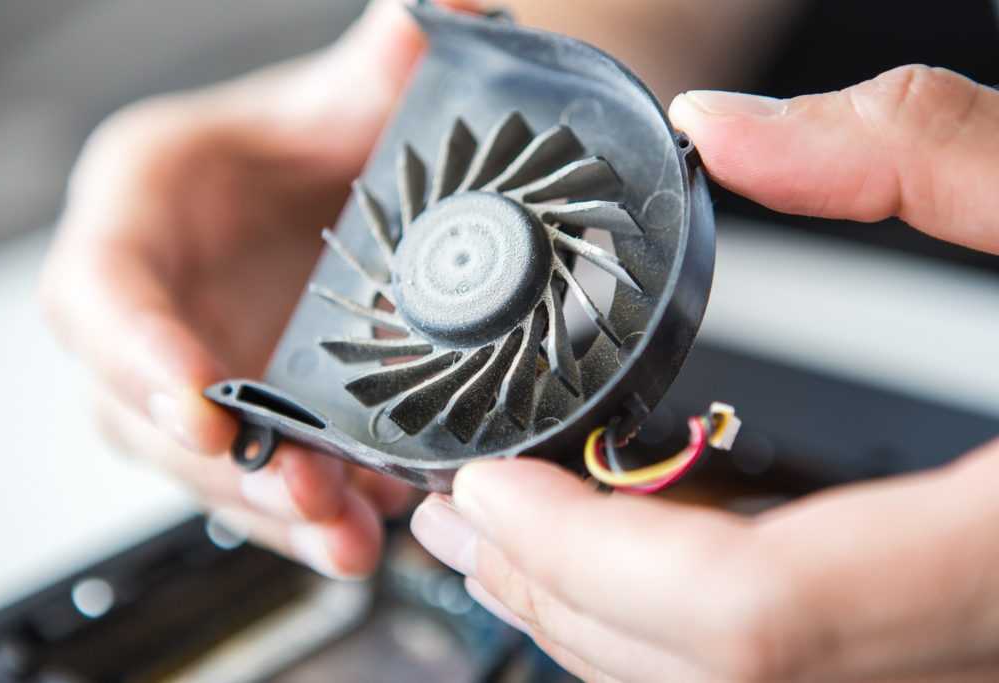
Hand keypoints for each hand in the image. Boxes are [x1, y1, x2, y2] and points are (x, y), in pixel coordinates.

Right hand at [39, 0, 469, 578]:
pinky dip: (303, 511)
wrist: (344, 186)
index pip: (99, 286)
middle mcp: (149, 299)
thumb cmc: (321, 137)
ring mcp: (189, 365)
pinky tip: (364, 525)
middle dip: (219, 462)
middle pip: (140, 403)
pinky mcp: (236, 411)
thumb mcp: (348, 92)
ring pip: (196, 462)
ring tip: (347, 535)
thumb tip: (445, 5)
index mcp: (145, 205)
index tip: (200, 407)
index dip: (136, 351)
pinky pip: (249, 477)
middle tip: (305, 491)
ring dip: (266, 507)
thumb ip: (386, 57)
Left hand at [412, 66, 998, 680]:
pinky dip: (684, 622)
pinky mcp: (968, 646)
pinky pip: (789, 666)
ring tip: (511, 545)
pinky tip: (636, 554)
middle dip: (564, 600)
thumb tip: (726, 133)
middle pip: (719, 677)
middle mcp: (994, 649)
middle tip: (462, 523)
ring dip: (605, 622)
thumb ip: (923, 156)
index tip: (487, 492)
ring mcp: (979, 662)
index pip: (757, 614)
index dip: (594, 560)